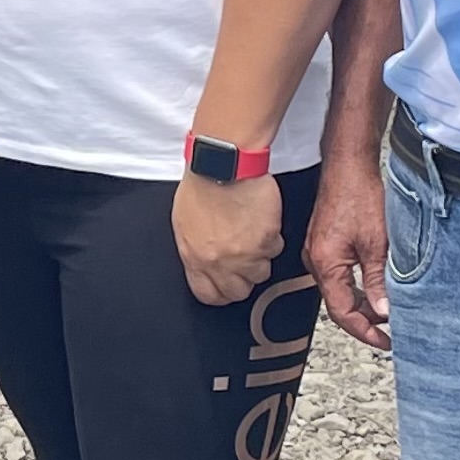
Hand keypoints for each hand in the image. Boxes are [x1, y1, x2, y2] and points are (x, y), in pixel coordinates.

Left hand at [172, 172, 282, 305]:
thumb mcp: (185, 223)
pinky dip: (271, 238)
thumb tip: (204, 262)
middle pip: (239, 291)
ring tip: (251, 234)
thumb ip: (196, 250)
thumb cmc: (202, 186)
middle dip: (243, 278)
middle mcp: (219, 261)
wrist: (224, 165)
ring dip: (259, 257)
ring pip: (261, 273)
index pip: (208, 294)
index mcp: (194, 257)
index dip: (220, 292)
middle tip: (244, 259)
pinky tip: (260, 221)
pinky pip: (275, 250)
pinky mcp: (266, 241)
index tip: (226, 286)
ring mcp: (244, 254)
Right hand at [305, 158, 391, 350]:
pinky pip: (338, 276)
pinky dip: (356, 288)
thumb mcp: (377, 244)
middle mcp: (316, 261)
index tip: (385, 341)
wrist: (347, 166)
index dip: (365, 331)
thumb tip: (384, 311)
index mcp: (325, 264)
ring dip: (362, 304)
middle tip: (390, 331)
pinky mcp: (324, 244)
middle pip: (338, 305)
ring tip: (387, 311)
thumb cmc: (358, 195)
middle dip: (364, 321)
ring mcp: (318, 253)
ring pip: (339, 291)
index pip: (342, 313)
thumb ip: (379, 280)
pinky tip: (374, 288)